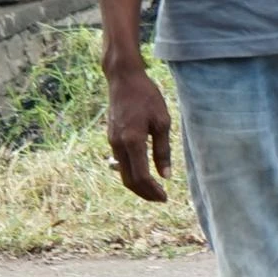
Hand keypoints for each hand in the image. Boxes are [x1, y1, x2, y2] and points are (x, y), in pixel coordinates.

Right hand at [103, 58, 175, 201]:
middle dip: (144, 193)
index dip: (153, 191)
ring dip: (137, 185)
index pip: (141, 176)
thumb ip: (163, 150)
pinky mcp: (111, 137)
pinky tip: (143, 172)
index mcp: (132, 141)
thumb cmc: (146, 96)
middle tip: (160, 198)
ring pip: (122, 172)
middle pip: (128, 180)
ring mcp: (112, 141)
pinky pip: (120, 162)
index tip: (165, 197)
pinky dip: (131, 172)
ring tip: (153, 189)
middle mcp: (118, 144)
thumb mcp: (162, 121)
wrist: (123, 79)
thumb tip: (165, 175)